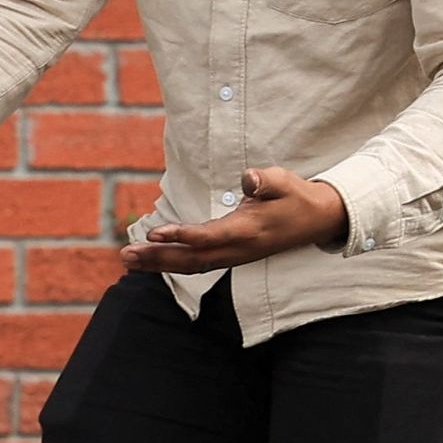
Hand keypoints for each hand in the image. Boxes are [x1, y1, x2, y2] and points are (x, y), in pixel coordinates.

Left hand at [122, 166, 349, 273]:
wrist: (316, 220)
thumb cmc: (295, 196)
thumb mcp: (286, 181)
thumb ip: (267, 180)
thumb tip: (249, 178)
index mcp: (249, 230)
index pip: (209, 237)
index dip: (181, 236)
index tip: (154, 232)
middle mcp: (238, 248)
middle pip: (192, 259)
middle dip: (158, 258)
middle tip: (126, 255)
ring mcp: (234, 256)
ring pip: (192, 265)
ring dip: (159, 263)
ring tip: (128, 259)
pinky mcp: (230, 255)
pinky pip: (197, 264)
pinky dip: (171, 263)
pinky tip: (149, 260)